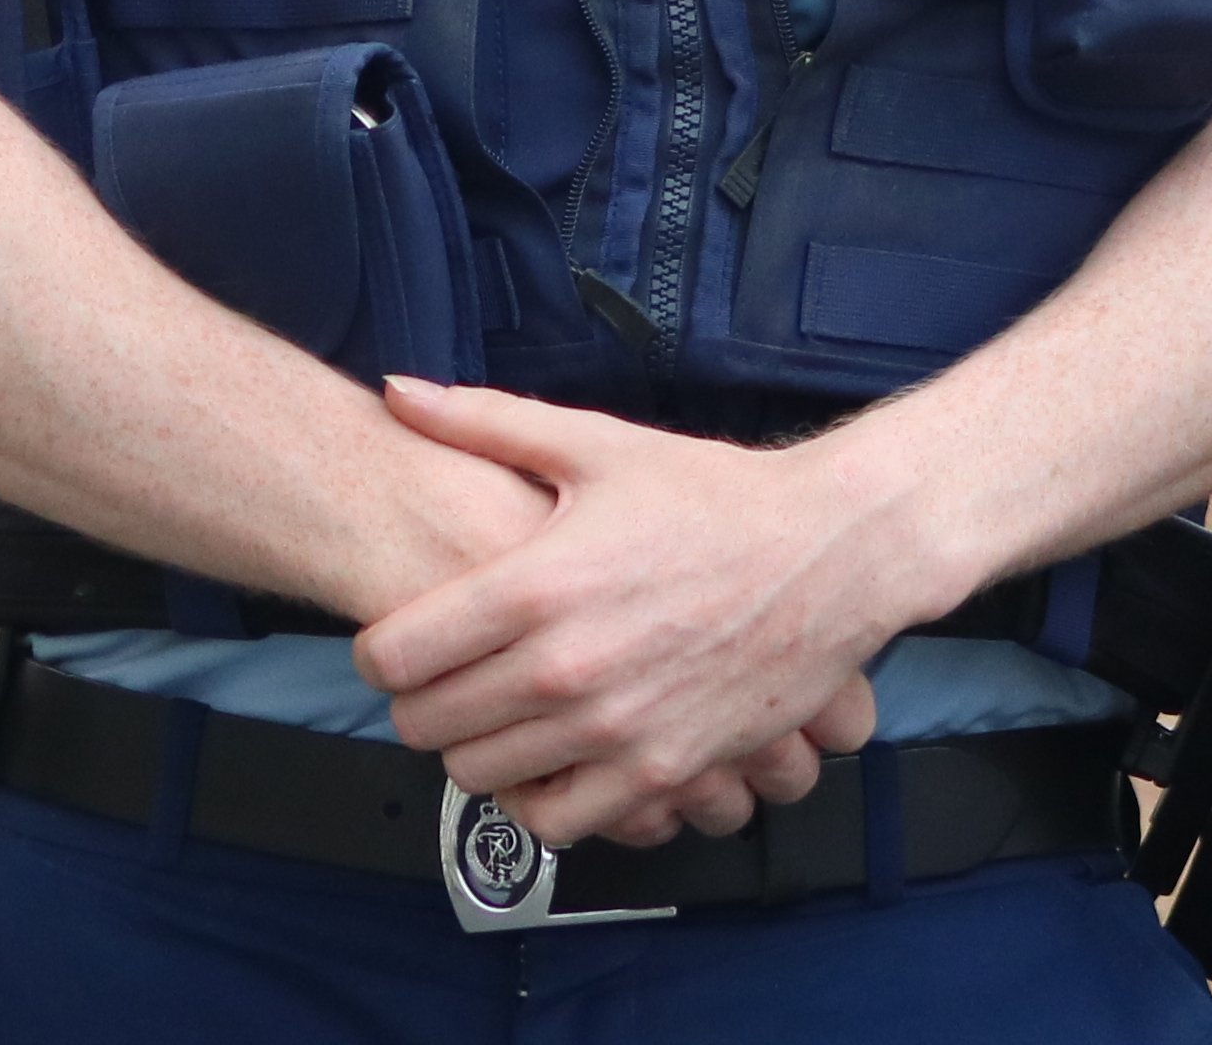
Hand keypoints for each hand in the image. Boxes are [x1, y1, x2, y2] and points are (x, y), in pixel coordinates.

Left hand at [352, 380, 924, 850]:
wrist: (830, 553)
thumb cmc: (712, 495)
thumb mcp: (597, 443)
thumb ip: (485, 420)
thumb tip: (395, 390)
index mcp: (535, 585)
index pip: (393, 657)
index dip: (380, 650)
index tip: (403, 639)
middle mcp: (563, 668)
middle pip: (423, 725)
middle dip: (422, 701)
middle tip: (450, 675)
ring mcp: (612, 730)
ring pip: (480, 778)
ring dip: (477, 748)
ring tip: (501, 712)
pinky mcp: (661, 773)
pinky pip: (557, 822)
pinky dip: (543, 796)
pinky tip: (555, 755)